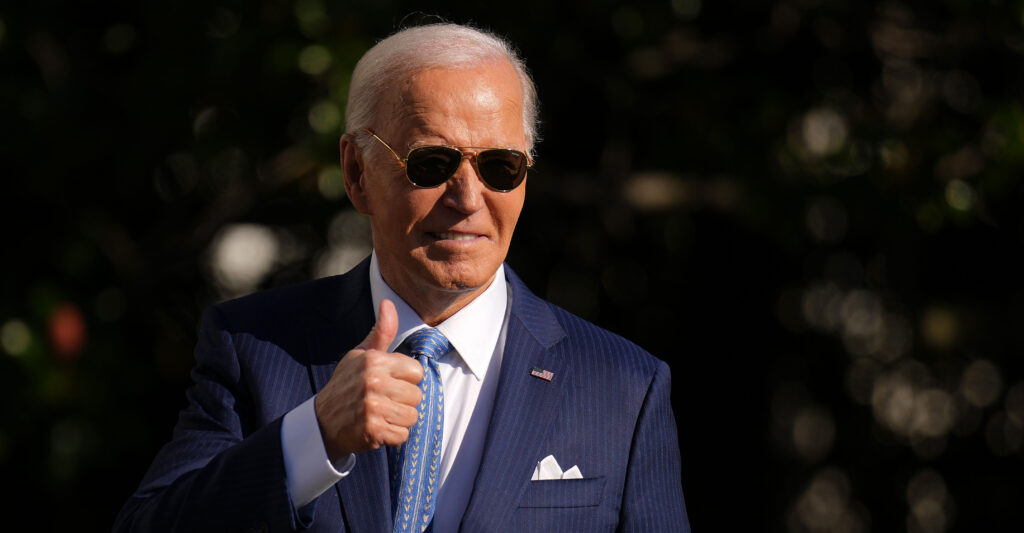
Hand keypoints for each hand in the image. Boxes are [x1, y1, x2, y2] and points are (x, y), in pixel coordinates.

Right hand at [315, 299, 423, 460]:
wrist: (322, 422)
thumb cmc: (346, 385)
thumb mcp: (360, 355)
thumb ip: (381, 332)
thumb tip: (388, 303)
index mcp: (374, 361)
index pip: (416, 371)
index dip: (406, 379)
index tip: (389, 383)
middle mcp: (373, 382)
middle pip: (417, 395)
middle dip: (403, 401)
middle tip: (383, 402)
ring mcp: (373, 407)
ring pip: (412, 416)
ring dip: (399, 420)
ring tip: (380, 415)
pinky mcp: (373, 431)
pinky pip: (402, 435)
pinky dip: (392, 436)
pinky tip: (377, 429)